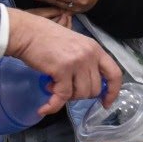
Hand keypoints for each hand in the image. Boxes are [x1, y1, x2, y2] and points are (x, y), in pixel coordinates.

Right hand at [5, 7, 122, 115]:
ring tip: (54, 85)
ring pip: (81, 94)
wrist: (27, 33)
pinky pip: (63, 97)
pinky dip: (53, 106)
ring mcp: (77, 62)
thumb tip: (89, 85)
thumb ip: (85, 62)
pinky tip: (44, 108)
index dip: (113, 91)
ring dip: (67, 96)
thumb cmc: (47, 39)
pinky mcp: (62, 70)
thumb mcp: (75, 46)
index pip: (115, 74)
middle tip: (65, 88)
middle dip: (80, 94)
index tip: (105, 103)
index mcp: (95, 49)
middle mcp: (90, 55)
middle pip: (95, 89)